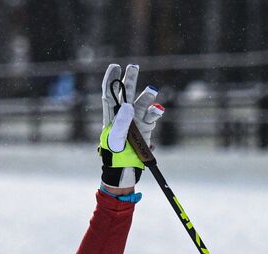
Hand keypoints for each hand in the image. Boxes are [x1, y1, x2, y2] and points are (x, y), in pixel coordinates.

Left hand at [98, 63, 163, 194]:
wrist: (124, 174)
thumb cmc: (114, 159)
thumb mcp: (114, 141)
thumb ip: (120, 124)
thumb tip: (127, 105)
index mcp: (111, 118)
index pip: (109, 95)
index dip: (111, 80)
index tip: (115, 66)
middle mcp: (124, 117)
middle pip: (126, 95)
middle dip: (130, 80)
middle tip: (134, 66)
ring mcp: (136, 123)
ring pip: (142, 105)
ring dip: (147, 97)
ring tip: (152, 90)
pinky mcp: (146, 130)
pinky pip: (152, 118)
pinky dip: (155, 114)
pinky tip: (158, 111)